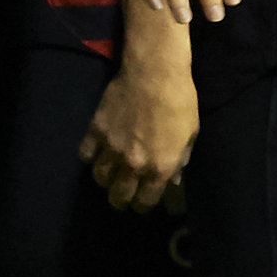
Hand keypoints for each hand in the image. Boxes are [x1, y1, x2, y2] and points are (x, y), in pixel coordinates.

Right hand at [81, 56, 198, 212]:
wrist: (155, 72)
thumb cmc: (180, 100)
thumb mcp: (190, 134)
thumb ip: (179, 159)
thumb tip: (172, 177)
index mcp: (159, 168)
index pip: (145, 202)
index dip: (143, 205)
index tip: (142, 201)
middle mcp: (133, 164)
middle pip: (119, 196)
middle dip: (121, 200)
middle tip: (121, 195)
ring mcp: (112, 148)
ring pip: (100, 178)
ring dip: (105, 179)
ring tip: (109, 174)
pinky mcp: (96, 130)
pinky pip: (86, 154)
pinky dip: (90, 156)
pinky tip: (97, 152)